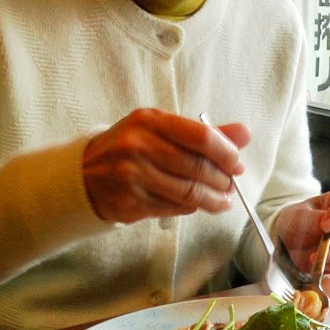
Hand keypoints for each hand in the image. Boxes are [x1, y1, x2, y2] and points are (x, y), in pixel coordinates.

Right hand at [83, 109, 251, 222]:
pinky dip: (191, 208)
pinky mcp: (130, 202)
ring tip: (222, 200)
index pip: (201, 137)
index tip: (237, 164)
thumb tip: (245, 133)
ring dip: (213, 200)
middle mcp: (138, 146)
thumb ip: (205, 134)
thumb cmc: (132, 149)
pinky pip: (174, 208)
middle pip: (198, 168)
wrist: (84, 174)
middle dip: (222, 180)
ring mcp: (131, 176)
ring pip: (189, 192)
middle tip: (231, 186)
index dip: (226, 153)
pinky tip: (197, 205)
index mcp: (150, 121)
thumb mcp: (162, 131)